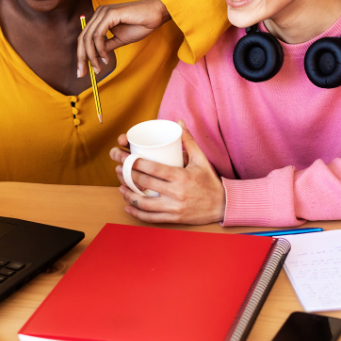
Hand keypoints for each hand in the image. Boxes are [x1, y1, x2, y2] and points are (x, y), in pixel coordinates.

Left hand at [77, 0, 169, 77]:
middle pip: (82, 38)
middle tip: (83, 74)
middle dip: (81, 58)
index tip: (83, 71)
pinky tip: (105, 58)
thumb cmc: (140, 24)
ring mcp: (103, 12)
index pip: (85, 37)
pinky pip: (99, 35)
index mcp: (100, 18)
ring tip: (98, 68)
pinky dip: (100, 49)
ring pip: (89, 38)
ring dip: (92, 56)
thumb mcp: (120, 39)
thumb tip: (95, 57)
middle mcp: (99, 13)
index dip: (82, 55)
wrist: (155, 14)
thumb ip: (107, 46)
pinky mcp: (110, 14)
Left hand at [110, 120, 224, 224]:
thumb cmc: (210, 181)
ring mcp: (173, 207)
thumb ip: (189, 141)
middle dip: (126, 175)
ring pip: (144, 202)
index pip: (152, 168)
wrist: (222, 205)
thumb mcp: (201, 159)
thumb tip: (179, 122)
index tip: (123, 157)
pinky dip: (137, 212)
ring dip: (128, 194)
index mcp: (181, 176)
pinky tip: (128, 206)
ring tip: (120, 186)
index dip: (134, 163)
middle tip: (118, 168)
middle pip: (144, 183)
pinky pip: (151, 217)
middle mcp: (176, 193)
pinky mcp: (173, 218)